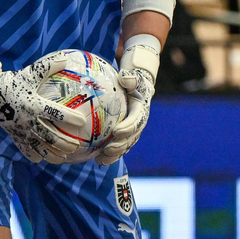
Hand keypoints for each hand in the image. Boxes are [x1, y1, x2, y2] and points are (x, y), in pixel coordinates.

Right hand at [0, 52, 90, 163]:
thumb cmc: (15, 82)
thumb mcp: (31, 73)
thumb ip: (49, 66)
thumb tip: (66, 58)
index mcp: (34, 104)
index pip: (55, 113)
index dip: (69, 118)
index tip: (82, 122)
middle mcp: (28, 119)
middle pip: (49, 135)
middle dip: (64, 143)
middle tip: (76, 146)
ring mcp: (21, 129)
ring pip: (39, 146)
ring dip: (52, 154)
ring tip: (63, 158)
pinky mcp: (14, 135)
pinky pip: (24, 149)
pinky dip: (33, 156)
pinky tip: (41, 160)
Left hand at [95, 41, 158, 164]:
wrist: (137, 88)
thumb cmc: (131, 81)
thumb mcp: (132, 77)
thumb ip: (130, 78)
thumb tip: (124, 78)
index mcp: (141, 110)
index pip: (136, 120)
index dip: (127, 128)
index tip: (116, 131)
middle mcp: (139, 123)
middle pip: (131, 138)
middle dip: (120, 146)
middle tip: (107, 150)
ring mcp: (133, 132)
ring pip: (125, 146)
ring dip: (114, 155)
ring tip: (101, 161)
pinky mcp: (126, 137)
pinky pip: (119, 148)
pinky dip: (110, 156)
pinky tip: (97, 161)